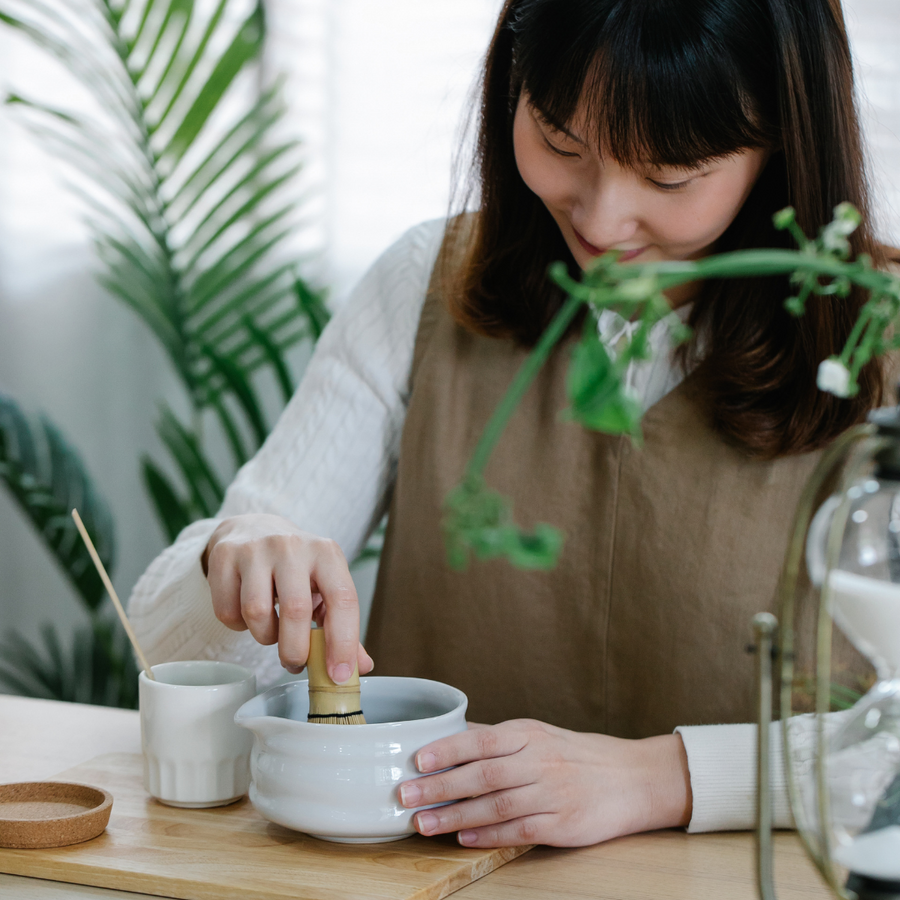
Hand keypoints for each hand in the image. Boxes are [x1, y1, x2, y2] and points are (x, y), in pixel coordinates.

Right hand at [202, 513, 373, 679]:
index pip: (343, 599)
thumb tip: (361, 667)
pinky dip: (237, 626)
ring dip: (265, 637)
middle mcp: (293, 546)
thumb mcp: (324, 585)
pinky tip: (246, 614)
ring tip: (272, 630)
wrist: (254, 528)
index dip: (343, 642)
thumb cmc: (296, 566)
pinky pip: (227, 611)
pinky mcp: (224, 556)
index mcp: (327, 553)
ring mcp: (256, 549)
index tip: (339, 676)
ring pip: (257, 613)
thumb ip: (340, 625)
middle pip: (296, 610)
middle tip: (295, 662)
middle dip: (295, 650)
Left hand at [398, 720, 691, 847]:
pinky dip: (489, 835)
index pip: (482, 740)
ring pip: (496, 806)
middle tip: (406, 795)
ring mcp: (552, 794)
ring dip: (455, 817)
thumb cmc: (576, 754)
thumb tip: (452, 737)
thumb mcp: (539, 735)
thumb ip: (497, 739)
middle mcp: (539, 761)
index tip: (417, 760)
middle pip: (482, 774)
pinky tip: (464, 838)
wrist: (632, 777)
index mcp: (530, 734)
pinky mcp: (563, 825)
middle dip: (440, 786)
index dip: (447, 749)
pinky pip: (519, 831)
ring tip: (424, 824)